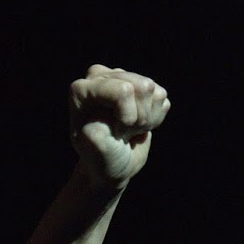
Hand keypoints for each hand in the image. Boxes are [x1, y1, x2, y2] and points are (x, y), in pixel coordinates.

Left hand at [69, 65, 170, 190]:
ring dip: (146, 119)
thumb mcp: (95, 151)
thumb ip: (96, 134)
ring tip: (127, 130)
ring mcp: (123, 78)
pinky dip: (154, 119)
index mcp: (81, 90)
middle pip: (143, 87)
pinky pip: (162, 98)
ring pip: (155, 92)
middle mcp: (101, 77)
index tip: (115, 133)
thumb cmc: (100, 159)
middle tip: (121, 133)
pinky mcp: (141, 86)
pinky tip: (137, 126)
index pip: (123, 90)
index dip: (127, 117)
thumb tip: (106, 116)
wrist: (112, 166)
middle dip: (138, 118)